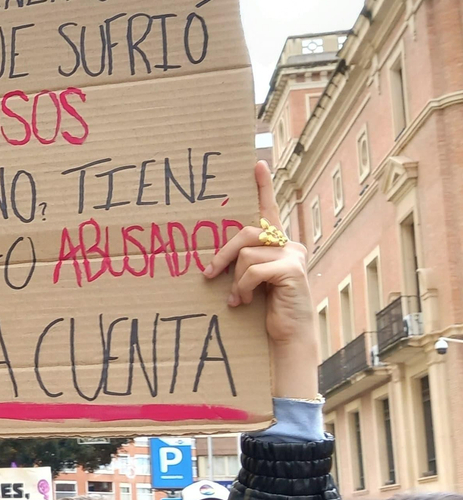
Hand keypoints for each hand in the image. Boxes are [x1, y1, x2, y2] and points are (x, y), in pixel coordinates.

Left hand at [204, 161, 316, 398]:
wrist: (286, 336)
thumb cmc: (264, 310)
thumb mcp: (249, 282)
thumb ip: (241, 263)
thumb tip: (211, 260)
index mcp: (277, 245)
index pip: (268, 210)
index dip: (262, 187)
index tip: (256, 163)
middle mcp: (289, 245)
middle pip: (246, 233)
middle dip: (223, 254)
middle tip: (207, 274)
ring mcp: (293, 256)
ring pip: (246, 253)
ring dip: (234, 280)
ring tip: (237, 298)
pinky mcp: (293, 271)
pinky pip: (253, 270)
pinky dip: (242, 287)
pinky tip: (243, 302)